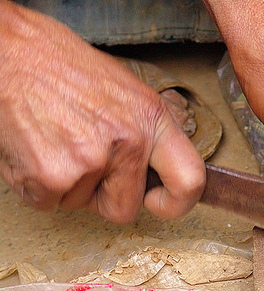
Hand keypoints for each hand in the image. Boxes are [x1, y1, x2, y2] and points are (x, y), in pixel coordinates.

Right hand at [0, 1, 204, 222]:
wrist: (9, 52)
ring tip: (58, 141)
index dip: (176, 203)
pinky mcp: (51, 176)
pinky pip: (49, 203)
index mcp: (152, 119)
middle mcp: (128, 142)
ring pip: (82, 205)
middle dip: (104, 195)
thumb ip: (148, 133)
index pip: (189, 181)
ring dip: (70, 184)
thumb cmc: (64, 66)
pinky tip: (38, 148)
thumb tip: (160, 170)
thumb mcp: (127, 91)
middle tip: (86, 160)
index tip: (159, 202)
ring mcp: (90, 161)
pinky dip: (40, 185)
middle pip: (125, 209)